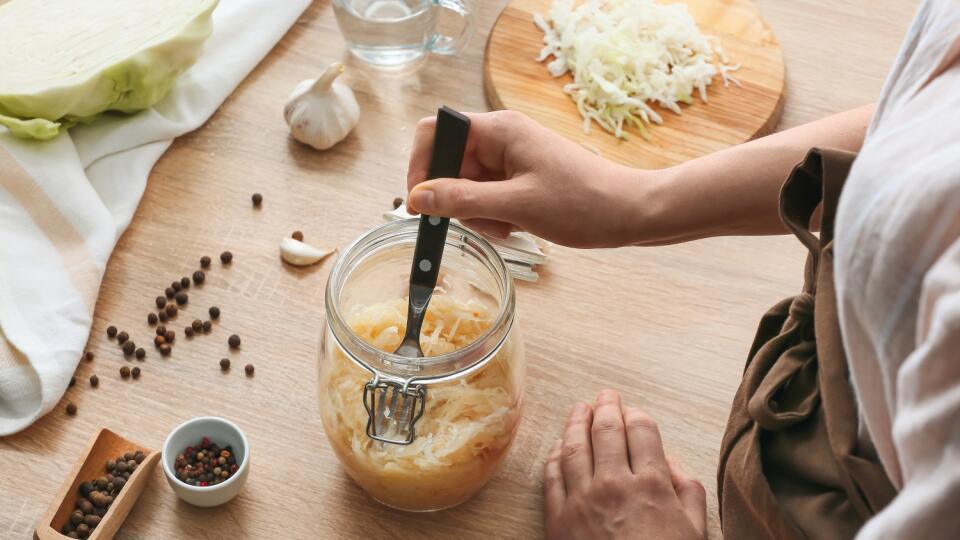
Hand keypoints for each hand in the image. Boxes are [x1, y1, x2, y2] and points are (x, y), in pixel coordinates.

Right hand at [405, 110, 654, 247]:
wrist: (630, 214)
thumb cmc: (583, 204)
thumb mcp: (515, 206)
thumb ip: (462, 200)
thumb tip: (417, 198)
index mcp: (499, 130)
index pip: (434, 132)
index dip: (420, 165)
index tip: (421, 203)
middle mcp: (501, 138)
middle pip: (448, 163)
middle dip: (455, 198)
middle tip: (480, 220)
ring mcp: (511, 158)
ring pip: (466, 185)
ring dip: (477, 213)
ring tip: (509, 225)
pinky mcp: (521, 178)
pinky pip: (487, 196)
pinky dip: (493, 216)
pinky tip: (517, 227)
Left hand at [544, 390, 705, 539]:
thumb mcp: (695, 532)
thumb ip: (687, 491)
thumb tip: (670, 463)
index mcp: (651, 485)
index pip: (641, 431)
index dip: (636, 414)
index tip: (632, 408)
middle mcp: (614, 484)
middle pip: (606, 431)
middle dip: (606, 408)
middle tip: (606, 396)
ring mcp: (582, 500)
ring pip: (575, 447)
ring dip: (576, 422)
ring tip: (579, 409)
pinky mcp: (558, 519)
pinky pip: (552, 477)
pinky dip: (555, 457)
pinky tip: (558, 448)